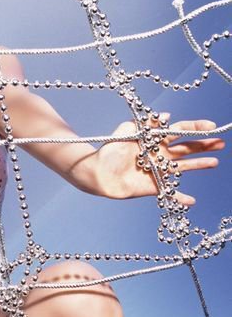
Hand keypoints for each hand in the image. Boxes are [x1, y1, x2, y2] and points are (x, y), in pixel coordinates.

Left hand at [94, 115, 223, 204]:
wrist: (97, 171)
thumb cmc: (110, 149)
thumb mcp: (127, 130)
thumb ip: (145, 123)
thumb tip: (166, 116)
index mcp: (154, 139)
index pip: (179, 131)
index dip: (195, 127)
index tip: (211, 125)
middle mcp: (160, 154)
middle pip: (186, 148)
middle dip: (203, 145)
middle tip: (221, 143)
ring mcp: (158, 170)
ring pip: (183, 167)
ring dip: (199, 165)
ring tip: (215, 162)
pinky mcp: (153, 186)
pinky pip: (170, 192)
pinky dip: (180, 197)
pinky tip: (192, 201)